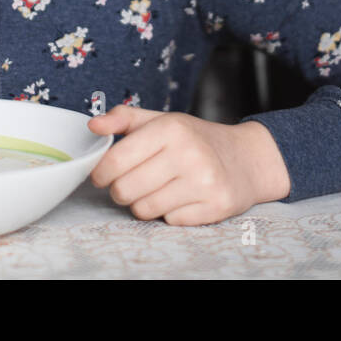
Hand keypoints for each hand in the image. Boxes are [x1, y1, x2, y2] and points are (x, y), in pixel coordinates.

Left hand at [87, 105, 289, 225]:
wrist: (247, 158)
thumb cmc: (196, 139)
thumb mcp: (162, 120)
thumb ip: (124, 119)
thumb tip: (93, 126)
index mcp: (171, 128)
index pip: (116, 160)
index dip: (101, 173)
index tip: (103, 175)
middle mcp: (189, 153)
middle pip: (125, 190)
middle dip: (121, 190)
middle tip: (131, 183)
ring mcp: (204, 182)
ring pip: (144, 210)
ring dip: (143, 204)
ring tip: (157, 190)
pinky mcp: (216, 206)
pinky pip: (170, 222)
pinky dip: (169, 214)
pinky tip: (180, 198)